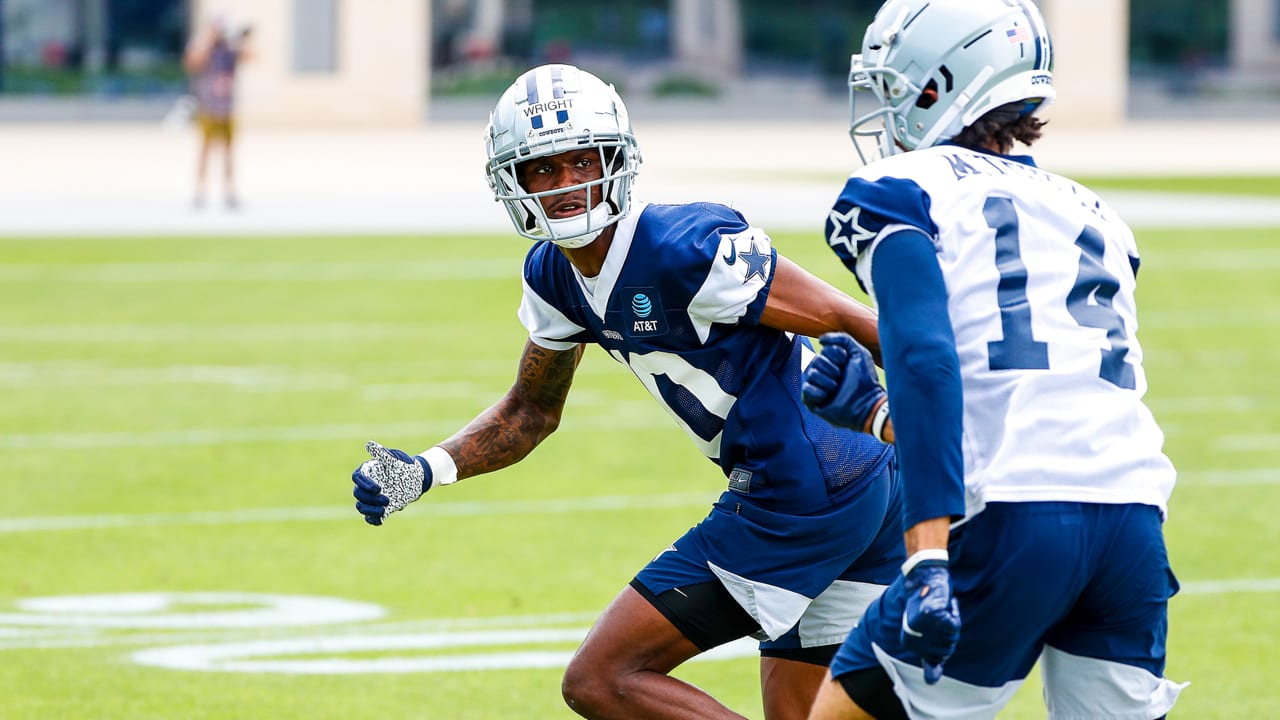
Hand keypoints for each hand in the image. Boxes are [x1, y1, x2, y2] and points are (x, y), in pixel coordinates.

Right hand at [351, 441, 432, 525]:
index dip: (364, 485)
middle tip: (387, 500)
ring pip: (361, 507)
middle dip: (370, 499)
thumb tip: (369, 444)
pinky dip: (373, 520)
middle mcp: (366, 486)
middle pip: (358, 494)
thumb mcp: (395, 459)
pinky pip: (370, 518)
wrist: (417, 479)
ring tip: (384, 510)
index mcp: (368, 472)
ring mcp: (372, 498)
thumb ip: (383, 454)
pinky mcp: (379, 509)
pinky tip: (380, 520)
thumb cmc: (404, 466)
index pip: (357, 478)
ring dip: (370, 510)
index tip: (377, 488)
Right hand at [801, 332, 885, 430]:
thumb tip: (821, 340)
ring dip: (829, 382)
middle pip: (817, 360)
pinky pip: (807, 389)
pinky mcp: (811, 401)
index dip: (838, 356)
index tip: (847, 365)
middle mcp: (823, 372)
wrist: (866, 404)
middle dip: (833, 370)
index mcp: (832, 361)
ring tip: (837, 390)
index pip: (826, 349)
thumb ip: (843, 339)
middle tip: (842, 379)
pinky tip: (827, 398)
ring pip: (812, 374)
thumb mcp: (859, 353)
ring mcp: (816, 386)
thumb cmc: (865, 380)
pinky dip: (819, 393)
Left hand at [900, 557, 960, 683]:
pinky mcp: (932, 616)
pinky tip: (947, 603)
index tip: (934, 626)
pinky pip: (954, 624)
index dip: (944, 641)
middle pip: (948, 648)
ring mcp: (921, 627)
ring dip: (952, 620)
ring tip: (942, 608)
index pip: (939, 657)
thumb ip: (931, 660)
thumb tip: (930, 683)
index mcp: (908, 642)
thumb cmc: (927, 606)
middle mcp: (912, 637)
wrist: (924, 576)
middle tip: (940, 615)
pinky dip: (954, 612)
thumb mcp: (927, 635)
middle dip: (949, 633)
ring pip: (952, 636)